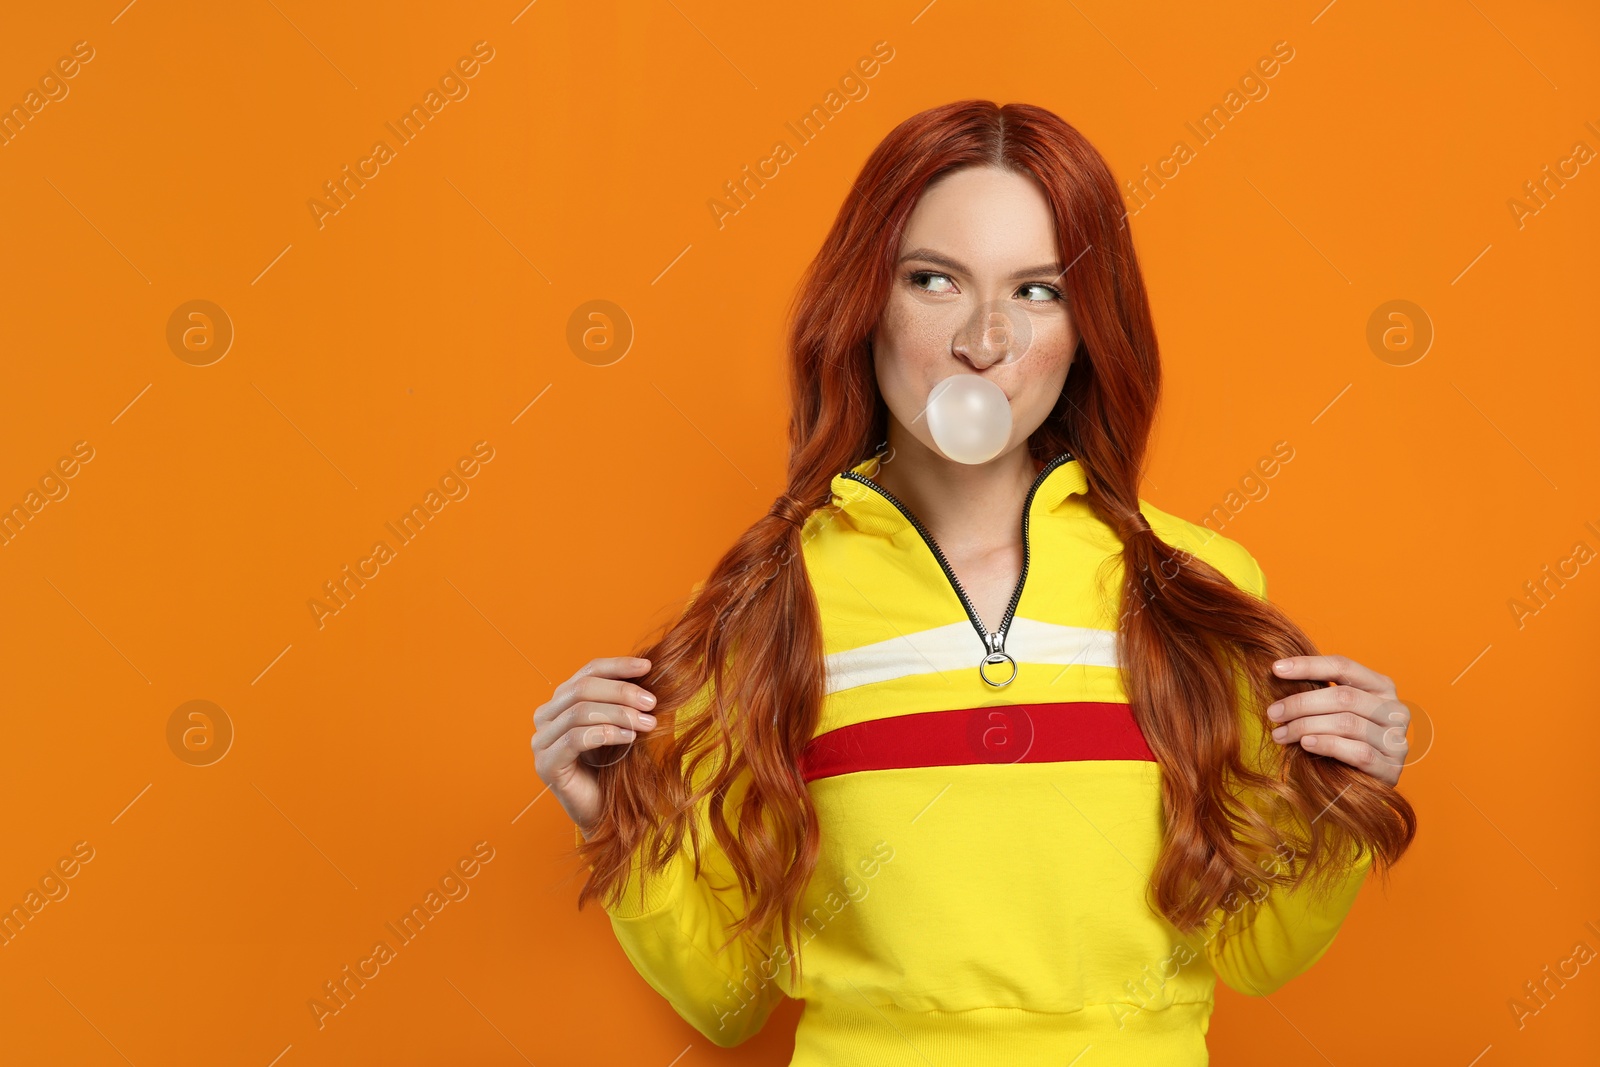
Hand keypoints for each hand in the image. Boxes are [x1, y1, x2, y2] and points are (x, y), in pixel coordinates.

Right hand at [532, 656, 660, 837]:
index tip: (648, 668)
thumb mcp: (622, 724)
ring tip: (647, 723)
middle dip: (621, 692)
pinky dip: (606, 733)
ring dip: (619, 714)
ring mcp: (541, 742)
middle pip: (582, 688)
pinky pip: (575, 739)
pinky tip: (629, 738)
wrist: (606, 812)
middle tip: (652, 703)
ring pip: (579, 712)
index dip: (617, 666)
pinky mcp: (546, 765)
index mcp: (561, 701)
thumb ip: (626, 699)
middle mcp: (545, 717)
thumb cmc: (615, 766)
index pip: (587, 672)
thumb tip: (650, 670)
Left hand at [1266, 654, 1408, 786]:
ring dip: (1306, 727)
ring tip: (1280, 734)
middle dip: (1301, 703)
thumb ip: (1319, 692)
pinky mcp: (1391, 767)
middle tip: (1272, 713)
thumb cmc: (1343, 740)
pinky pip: (1358, 751)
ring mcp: (1397, 739)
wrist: (1362, 786)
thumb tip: (1279, 673)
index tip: (1276, 668)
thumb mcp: (1334, 710)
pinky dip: (1327, 745)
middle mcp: (1395, 709)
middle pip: (1343, 697)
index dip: (1308, 666)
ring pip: (1347, 723)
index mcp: (1381, 686)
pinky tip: (1305, 744)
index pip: (1343, 666)